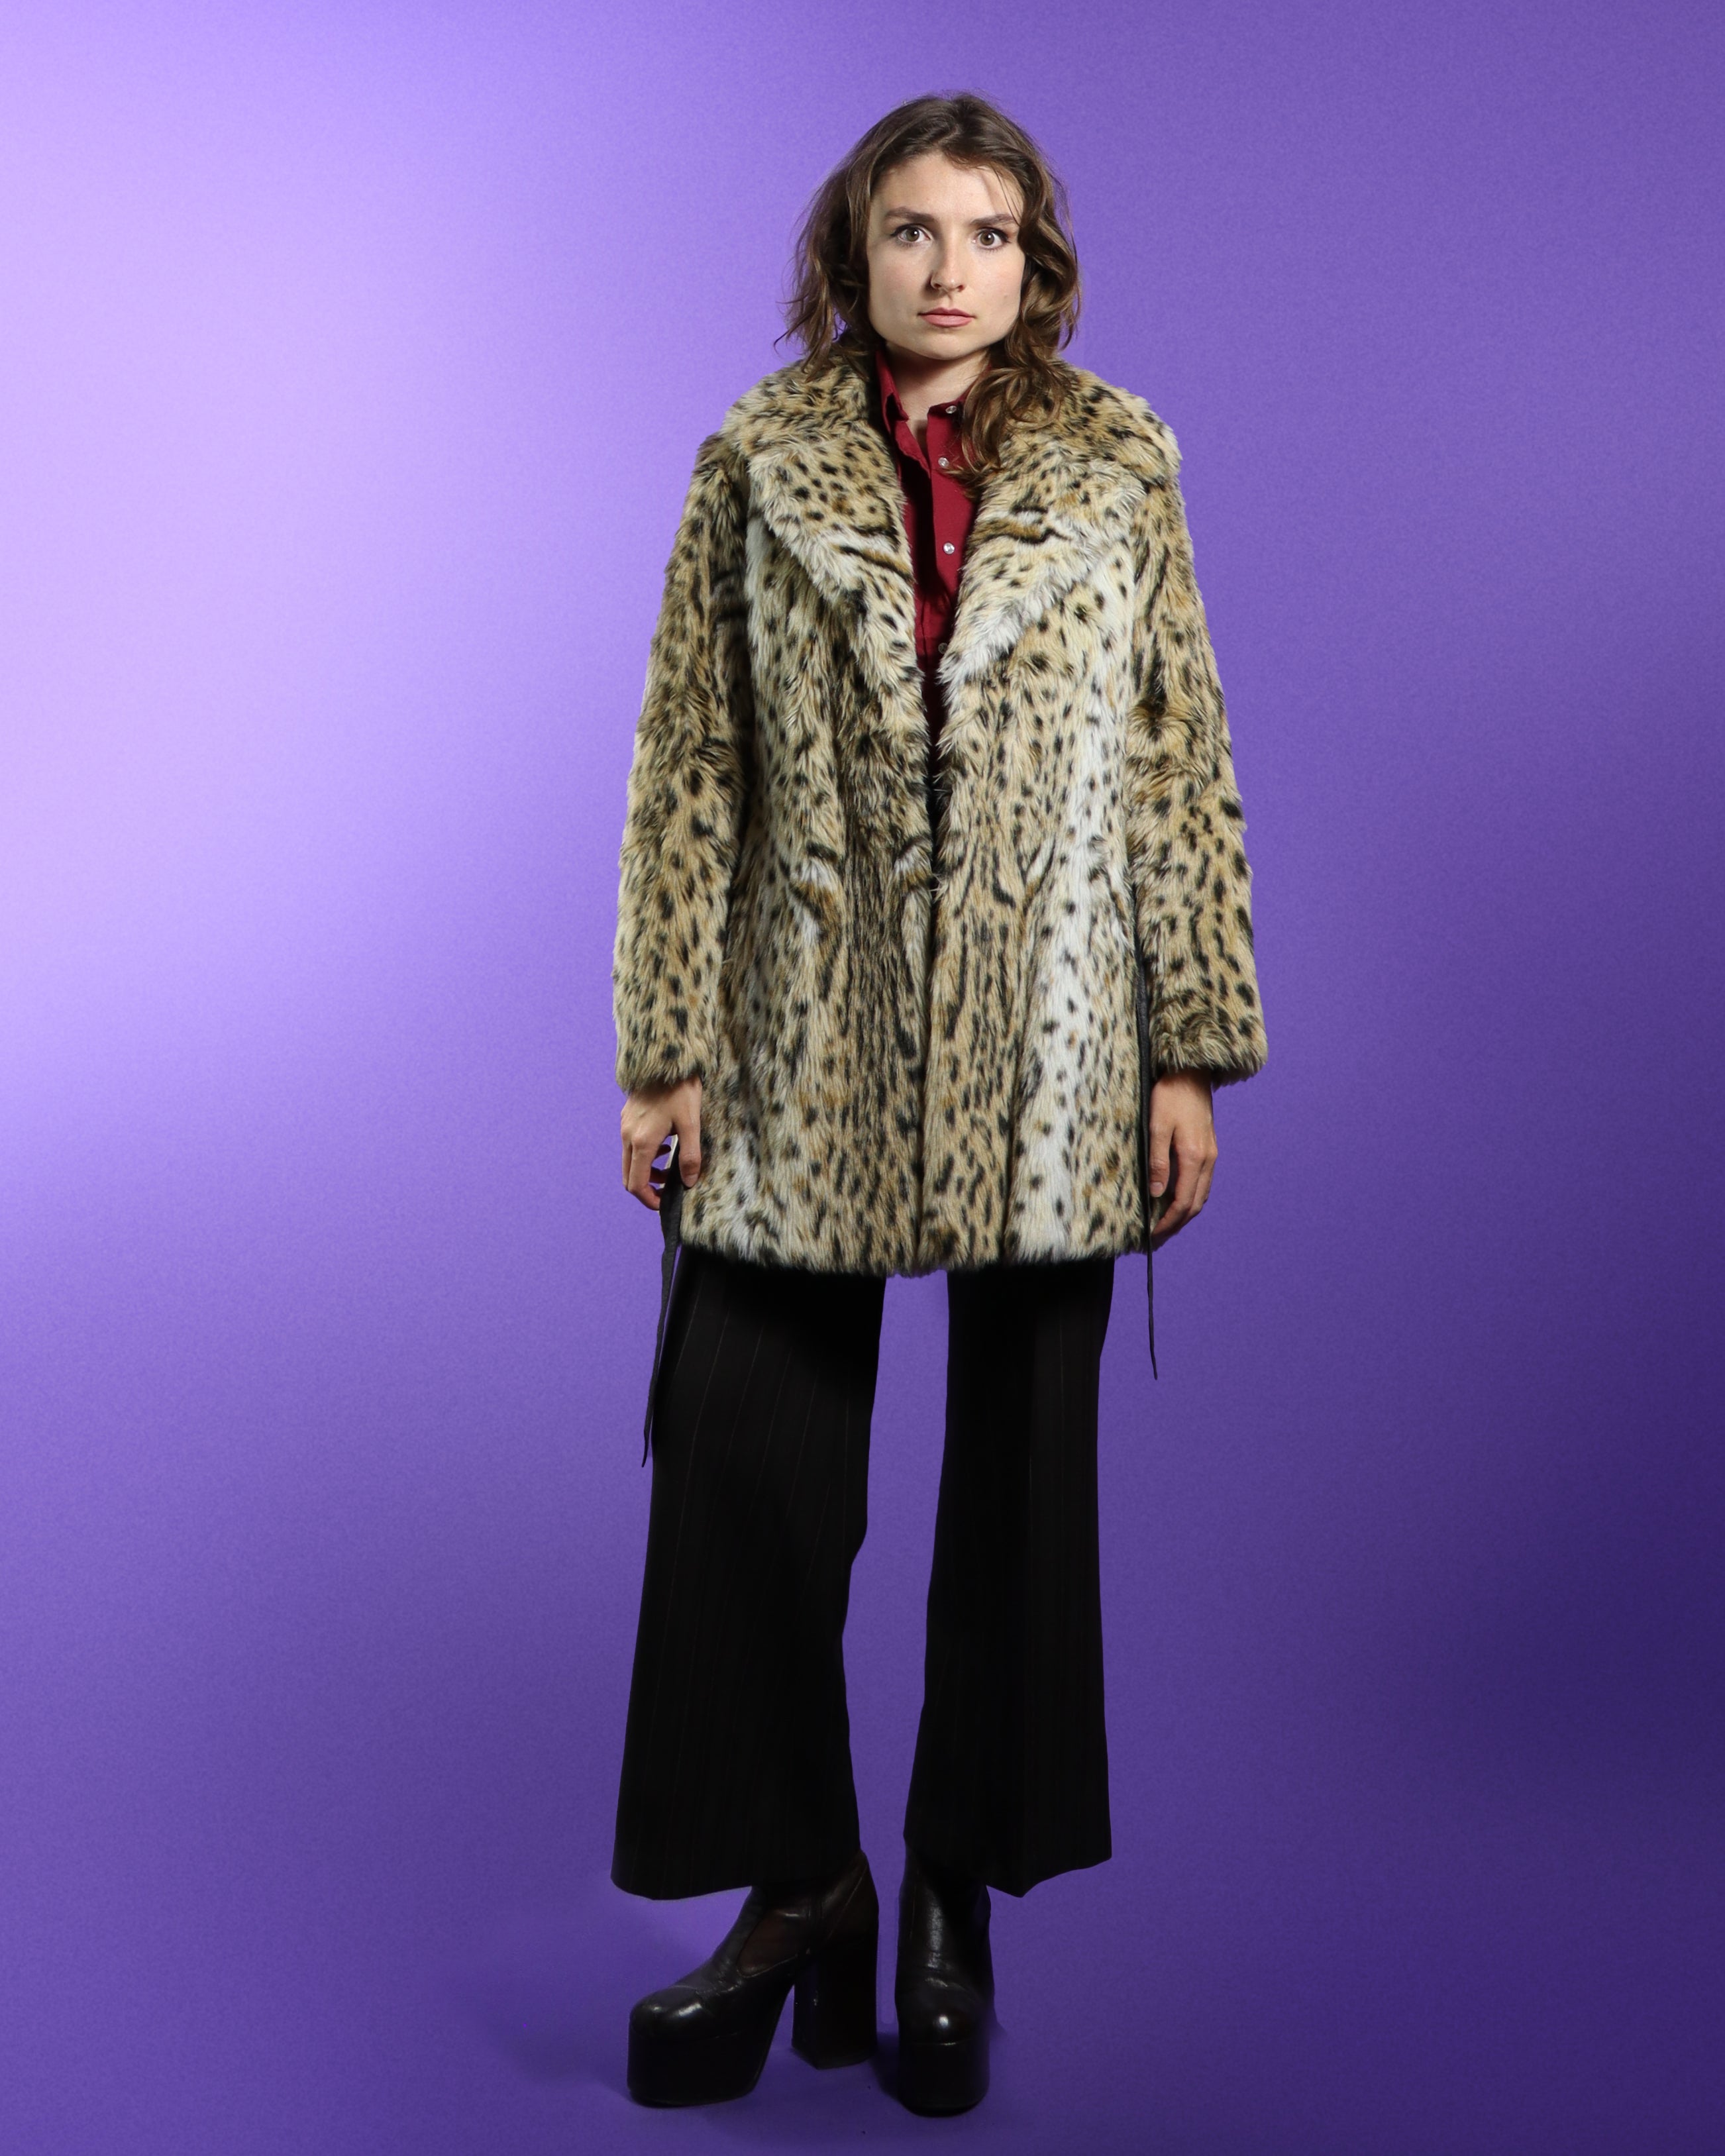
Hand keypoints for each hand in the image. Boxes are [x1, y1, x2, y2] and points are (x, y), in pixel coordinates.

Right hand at [621, 1077, 702, 1210]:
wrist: (667, 1059)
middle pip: (628, 1176)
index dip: (648, 1200)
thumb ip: (690, 1156)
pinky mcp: (627, 1116)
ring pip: (629, 1160)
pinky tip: (664, 1145)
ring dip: (646, 1171)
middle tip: (668, 1188)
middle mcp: (628, 1135)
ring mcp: (625, 1125)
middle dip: (647, 1187)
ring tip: (670, 1167)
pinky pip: (631, 1145)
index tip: (663, 1204)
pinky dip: (644, 1154)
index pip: (636, 1184)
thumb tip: (689, 1182)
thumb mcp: (691, 1124)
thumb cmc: (680, 1090)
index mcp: (642, 1141)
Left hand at [1147, 1070, 1215, 1246]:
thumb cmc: (1170, 1095)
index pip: (1182, 1202)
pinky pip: (1202, 1183)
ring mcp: (1210, 1154)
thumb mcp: (1157, 1126)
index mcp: (1194, 1157)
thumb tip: (1157, 1194)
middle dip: (1175, 1225)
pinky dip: (1190, 1198)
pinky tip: (1177, 1201)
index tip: (1152, 1236)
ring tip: (1165, 1226)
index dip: (1168, 1223)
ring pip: (1200, 1195)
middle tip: (1155, 1239)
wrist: (1191, 1072)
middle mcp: (1207, 1160)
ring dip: (1184, 1214)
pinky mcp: (1208, 1148)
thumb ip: (1158, 1161)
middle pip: (1194, 1205)